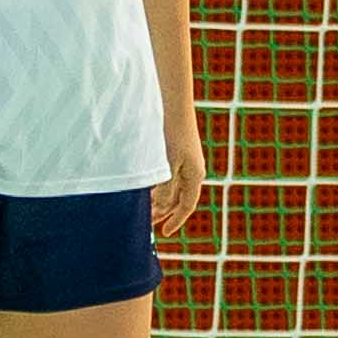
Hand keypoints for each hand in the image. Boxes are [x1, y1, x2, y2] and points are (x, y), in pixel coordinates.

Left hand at [150, 106, 205, 240]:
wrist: (173, 105)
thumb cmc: (171, 134)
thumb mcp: (167, 165)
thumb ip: (165, 188)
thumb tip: (162, 207)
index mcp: (194, 175)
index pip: (186, 205)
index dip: (175, 220)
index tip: (165, 232)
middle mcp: (191, 170)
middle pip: (178, 199)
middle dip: (164, 212)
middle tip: (148, 223)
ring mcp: (184, 161)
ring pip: (172, 188)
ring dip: (159, 199)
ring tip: (143, 208)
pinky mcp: (176, 152)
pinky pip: (168, 176)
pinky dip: (158, 186)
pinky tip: (145, 187)